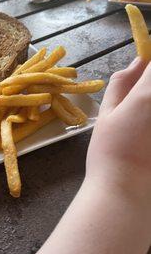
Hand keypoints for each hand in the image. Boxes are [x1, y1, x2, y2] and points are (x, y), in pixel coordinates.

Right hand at [86, 57, 150, 209]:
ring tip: (140, 128)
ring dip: (149, 107)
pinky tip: (145, 138)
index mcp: (149, 94)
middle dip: (148, 89)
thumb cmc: (109, 152)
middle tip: (137, 108)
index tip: (143, 72)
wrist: (125, 191)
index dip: (149, 65)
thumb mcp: (108, 114)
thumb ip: (121, 84)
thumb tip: (136, 62)